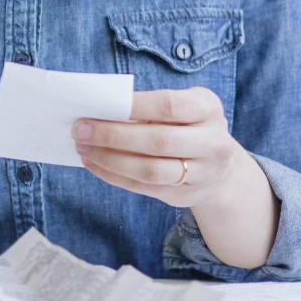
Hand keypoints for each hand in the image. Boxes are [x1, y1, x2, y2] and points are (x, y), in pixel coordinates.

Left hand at [72, 87, 250, 208]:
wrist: (220, 167)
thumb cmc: (187, 125)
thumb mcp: (180, 106)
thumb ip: (147, 107)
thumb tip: (98, 111)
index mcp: (208, 109)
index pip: (169, 106)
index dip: (133, 106)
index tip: (98, 105)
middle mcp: (213, 143)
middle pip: (159, 141)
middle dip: (113, 136)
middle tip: (79, 129)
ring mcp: (203, 173)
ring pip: (150, 170)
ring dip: (109, 160)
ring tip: (83, 148)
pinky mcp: (185, 195)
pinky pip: (143, 187)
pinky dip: (113, 176)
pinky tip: (93, 164)